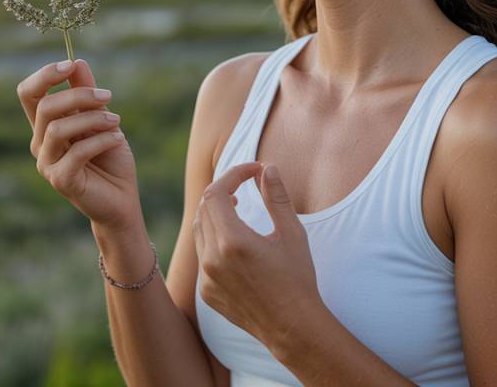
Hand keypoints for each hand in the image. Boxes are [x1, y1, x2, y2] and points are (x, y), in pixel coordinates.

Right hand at [16, 58, 141, 234]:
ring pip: (58, 129)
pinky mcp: (61, 181)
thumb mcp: (102, 118)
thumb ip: (87, 94)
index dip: (44, 76)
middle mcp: (40, 143)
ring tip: (116, 121)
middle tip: (108, 95)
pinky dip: (101, 140)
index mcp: (46, 126)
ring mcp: (47, 164)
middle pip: (45, 107)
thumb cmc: (110, 157)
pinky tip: (119, 138)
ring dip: (92, 118)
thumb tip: (77, 62)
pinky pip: (77, 152)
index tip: (70, 65)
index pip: (28, 94)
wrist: (122, 198)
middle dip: (79, 95)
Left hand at [193, 161, 322, 347]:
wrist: (292, 327)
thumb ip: (276, 197)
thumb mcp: (292, 233)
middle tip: (245, 185)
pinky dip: (214, 238)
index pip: (217, 193)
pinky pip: (202, 255)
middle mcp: (212, 259)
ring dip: (216, 213)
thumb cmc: (297, 279)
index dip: (233, 174)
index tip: (253, 170)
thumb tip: (267, 169)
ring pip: (200, 230)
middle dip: (224, 190)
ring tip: (238, 206)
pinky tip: (236, 241)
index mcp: (233, 241)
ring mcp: (206, 278)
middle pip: (204, 208)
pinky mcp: (206, 292)